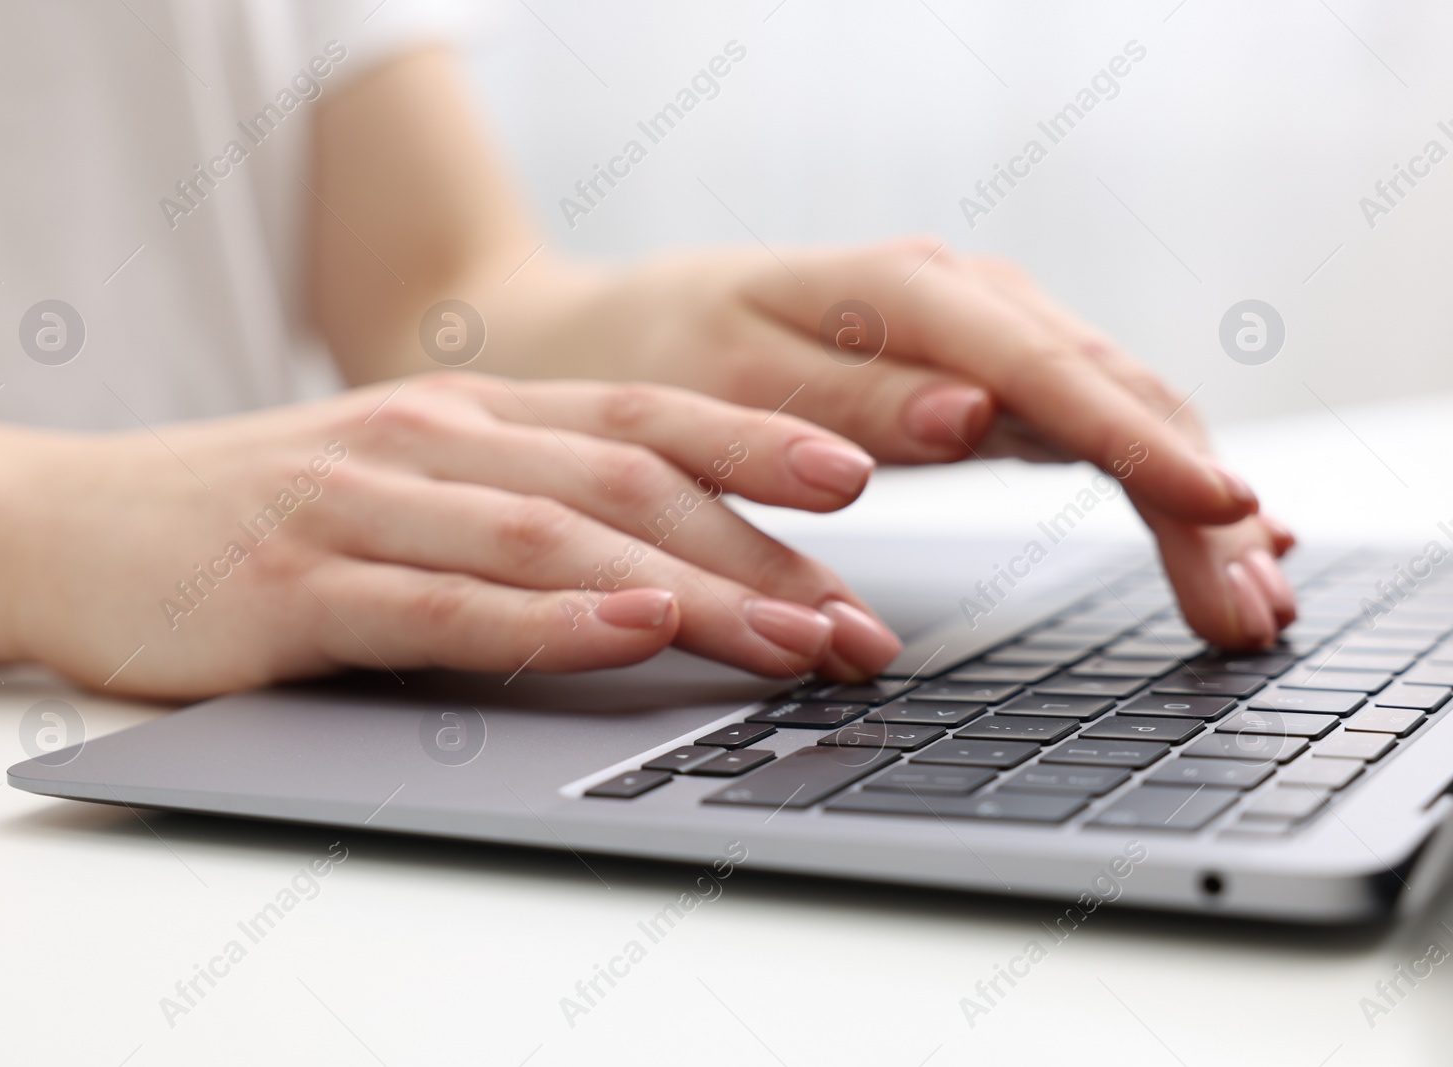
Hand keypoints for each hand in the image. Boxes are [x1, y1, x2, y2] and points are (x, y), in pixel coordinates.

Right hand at [0, 374, 899, 698]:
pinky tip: (628, 632)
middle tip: (856, 616)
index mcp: (465, 415)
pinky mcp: (300, 586)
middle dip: (759, 550)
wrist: (60, 524)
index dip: (757, 446)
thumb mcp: (400, 491)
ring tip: (788, 636)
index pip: (639, 422)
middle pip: (628, 485)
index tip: (859, 484)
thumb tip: (660, 576)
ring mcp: (363, 507)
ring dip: (688, 590)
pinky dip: (549, 620)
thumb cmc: (251, 517)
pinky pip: (447, 605)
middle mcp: (429, 442)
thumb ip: (515, 512)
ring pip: (558, 541)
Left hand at [492, 241, 1294, 648]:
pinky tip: (1201, 532)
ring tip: (1257, 591)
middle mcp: (958, 301)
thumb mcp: (719, 380)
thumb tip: (970, 413)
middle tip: (1255, 605)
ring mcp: (975, 336)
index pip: (1046, 370)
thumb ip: (842, 398)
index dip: (1140, 444)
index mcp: (901, 291)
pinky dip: (1149, 481)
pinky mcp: (973, 375)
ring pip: (1115, 408)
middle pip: (1110, 394)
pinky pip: (1085, 423)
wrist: (604, 338)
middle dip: (1193, 496)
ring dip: (1190, 498)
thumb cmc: (649, 356)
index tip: (1219, 510)